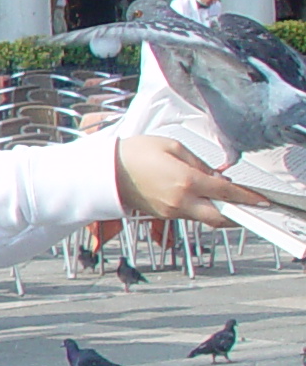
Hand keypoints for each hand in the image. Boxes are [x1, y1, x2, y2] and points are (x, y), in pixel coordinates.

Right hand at [115, 135, 258, 227]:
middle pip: (220, 218)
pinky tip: (202, 199)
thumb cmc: (134, 154)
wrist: (105, 171)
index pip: (226, 193)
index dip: (247, 197)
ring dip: (219, 211)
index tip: (260, 199)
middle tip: (249, 209)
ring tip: (225, 199)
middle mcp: (181, 201)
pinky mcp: (163, 215)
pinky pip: (190, 215)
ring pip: (205, 218)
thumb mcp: (173, 146)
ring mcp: (171, 211)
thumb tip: (217, 177)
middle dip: (238, 215)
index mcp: (186, 181)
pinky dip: (202, 209)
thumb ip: (200, 163)